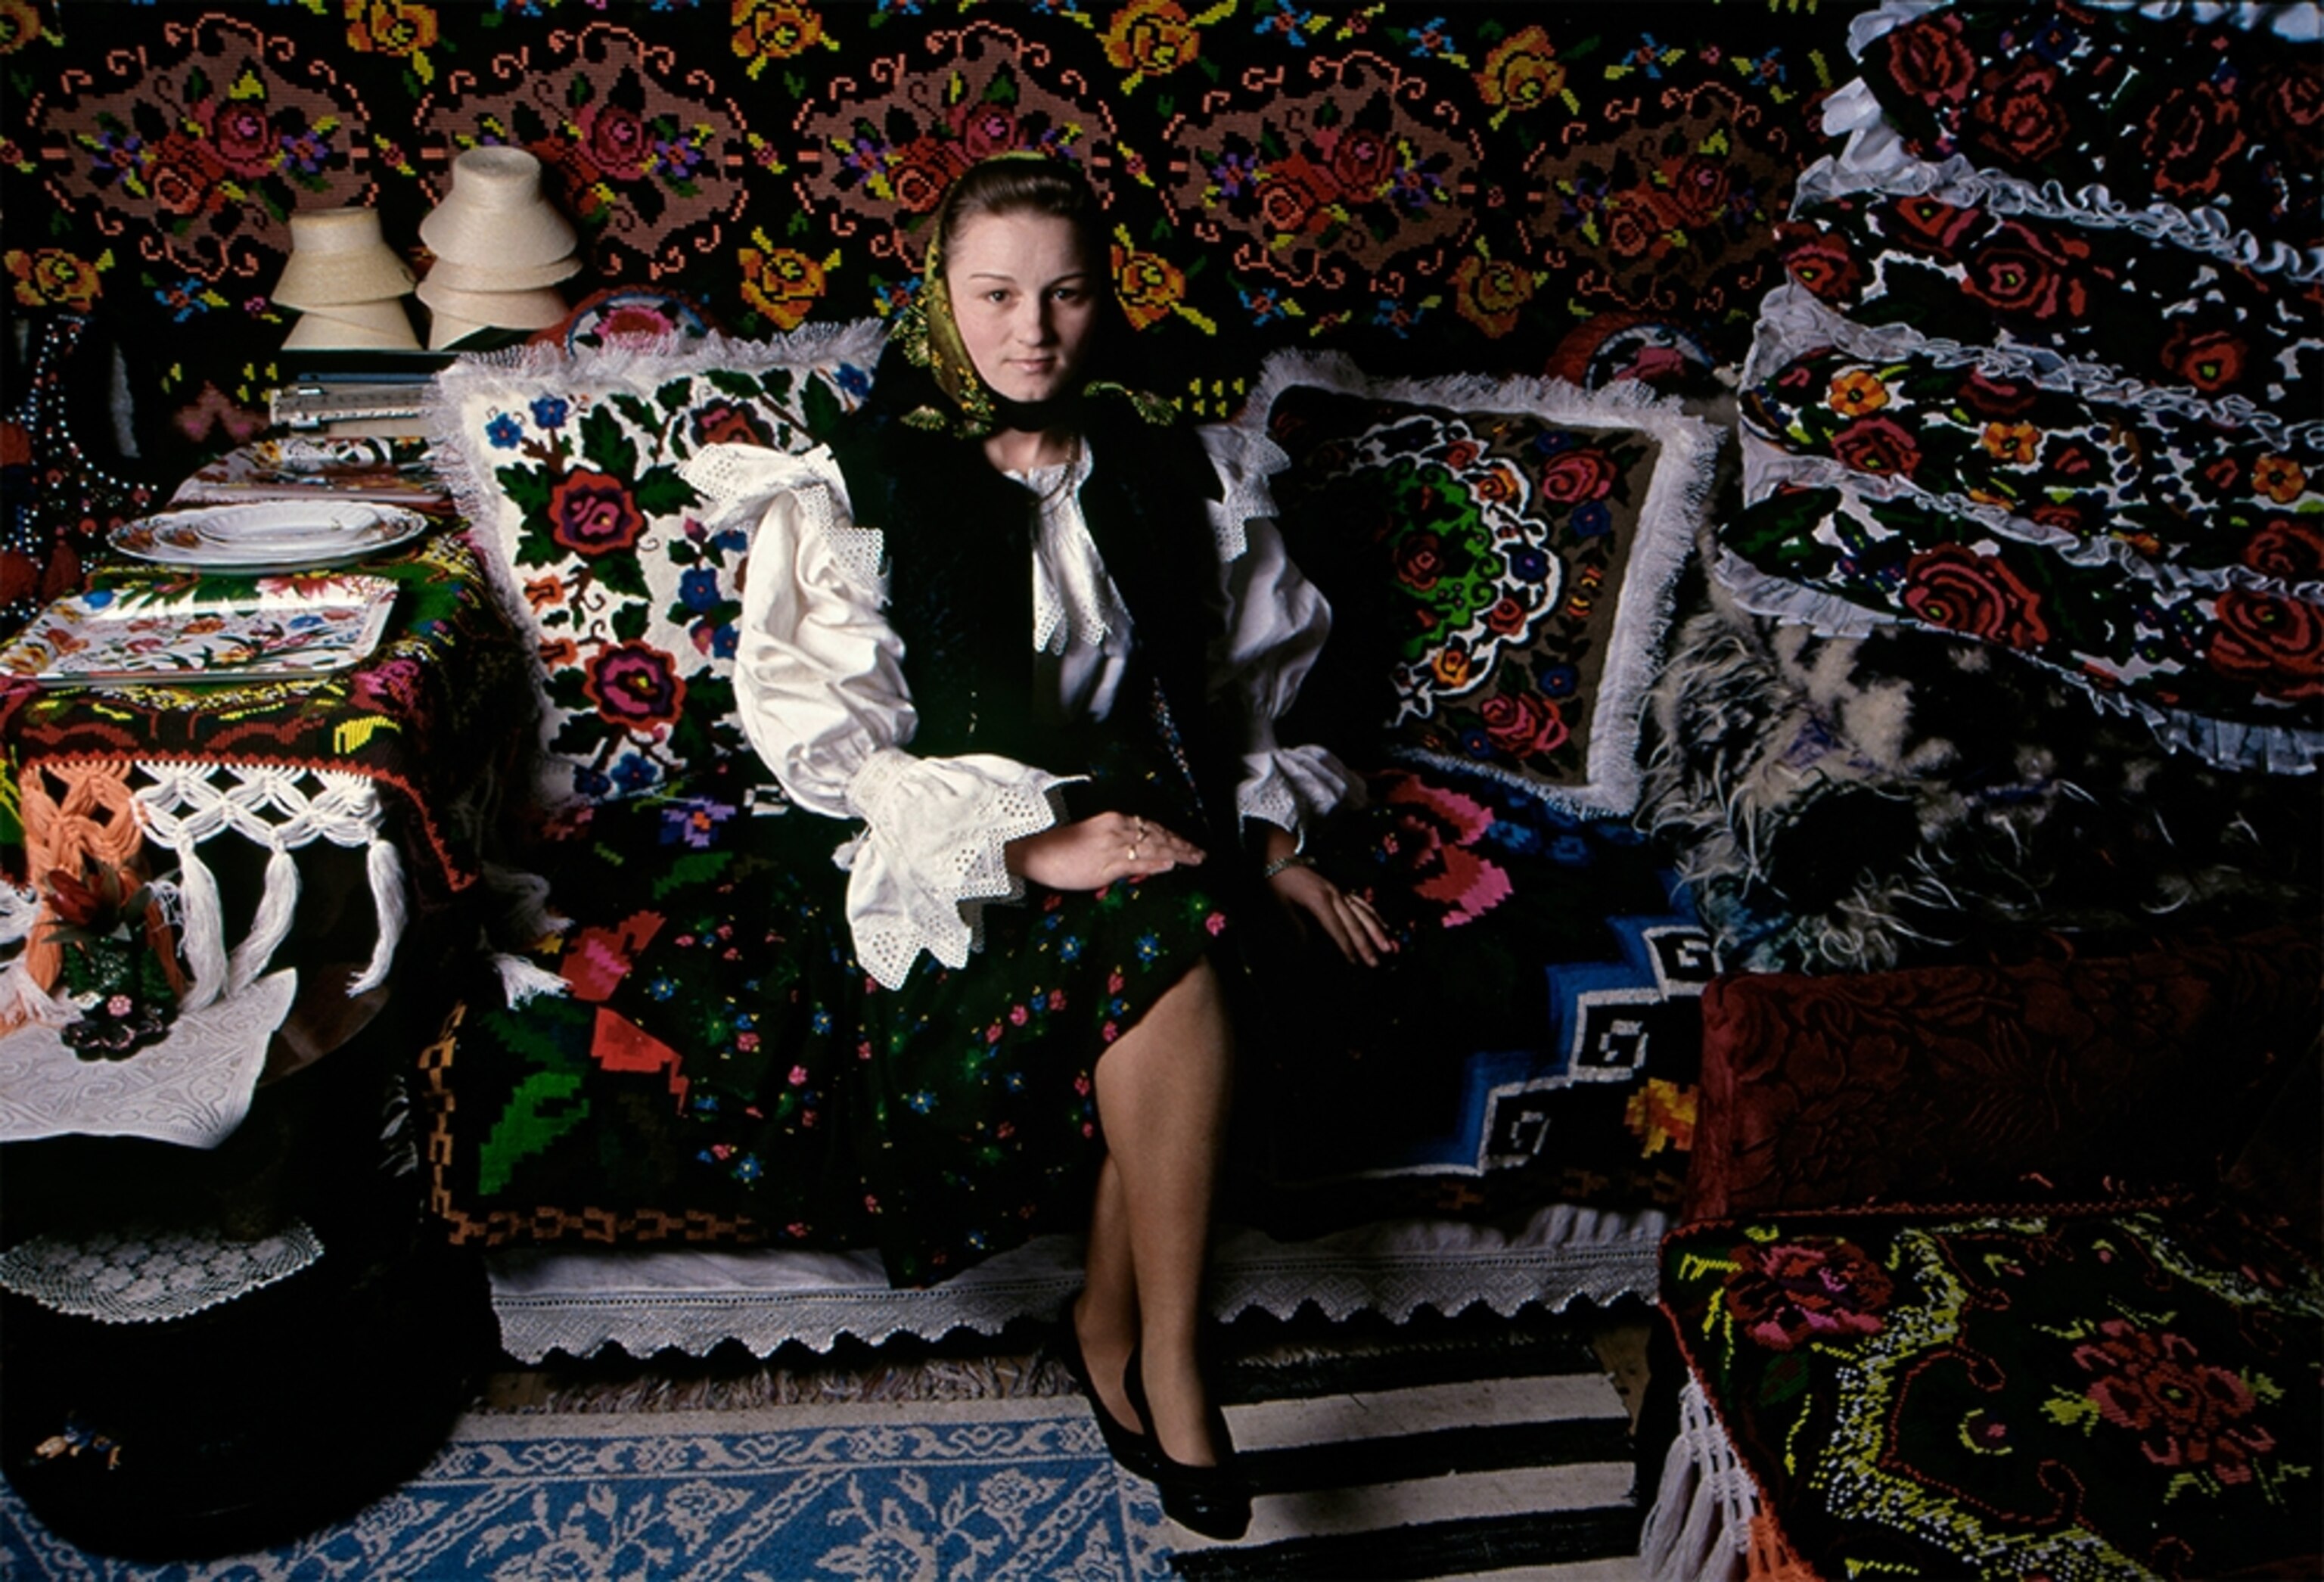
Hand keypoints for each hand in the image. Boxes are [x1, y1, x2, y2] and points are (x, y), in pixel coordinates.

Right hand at [1006, 812, 1203, 892]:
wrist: (1035, 852)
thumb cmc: (1060, 849)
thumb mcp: (1093, 840)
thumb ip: (1117, 846)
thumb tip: (1138, 857)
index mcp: (1113, 820)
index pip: (1150, 827)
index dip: (1172, 836)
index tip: (1187, 843)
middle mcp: (1117, 828)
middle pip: (1157, 836)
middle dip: (1181, 845)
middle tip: (1200, 854)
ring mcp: (1114, 846)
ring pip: (1153, 848)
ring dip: (1177, 854)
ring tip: (1194, 860)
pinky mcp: (1108, 863)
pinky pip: (1138, 863)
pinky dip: (1157, 863)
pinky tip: (1172, 865)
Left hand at [1265, 852, 1394, 967]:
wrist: (1278, 856)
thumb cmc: (1277, 883)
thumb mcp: (1280, 906)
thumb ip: (1295, 928)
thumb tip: (1306, 949)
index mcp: (1318, 900)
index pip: (1336, 928)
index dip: (1345, 946)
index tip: (1354, 962)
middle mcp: (1333, 894)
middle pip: (1354, 922)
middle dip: (1365, 944)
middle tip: (1375, 962)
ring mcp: (1339, 890)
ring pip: (1363, 912)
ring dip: (1376, 931)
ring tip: (1388, 946)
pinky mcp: (1340, 888)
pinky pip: (1362, 902)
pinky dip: (1374, 915)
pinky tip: (1384, 925)